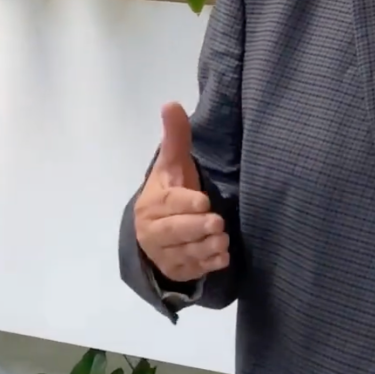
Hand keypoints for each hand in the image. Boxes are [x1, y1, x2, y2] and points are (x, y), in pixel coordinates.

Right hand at [133, 102, 229, 283]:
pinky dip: (207, 264)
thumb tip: (171, 103)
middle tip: (218, 223)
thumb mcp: (173, 165)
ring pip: (184, 253)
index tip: (204, 202)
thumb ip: (175, 138)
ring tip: (223, 240)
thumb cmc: (171, 191)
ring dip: (205, 247)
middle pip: (173, 232)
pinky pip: (191, 270)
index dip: (185, 204)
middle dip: (196, 228)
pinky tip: (221, 257)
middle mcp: (153, 231)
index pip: (167, 204)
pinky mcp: (176, 270)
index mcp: (152, 203)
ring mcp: (164, 254)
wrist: (155, 230)